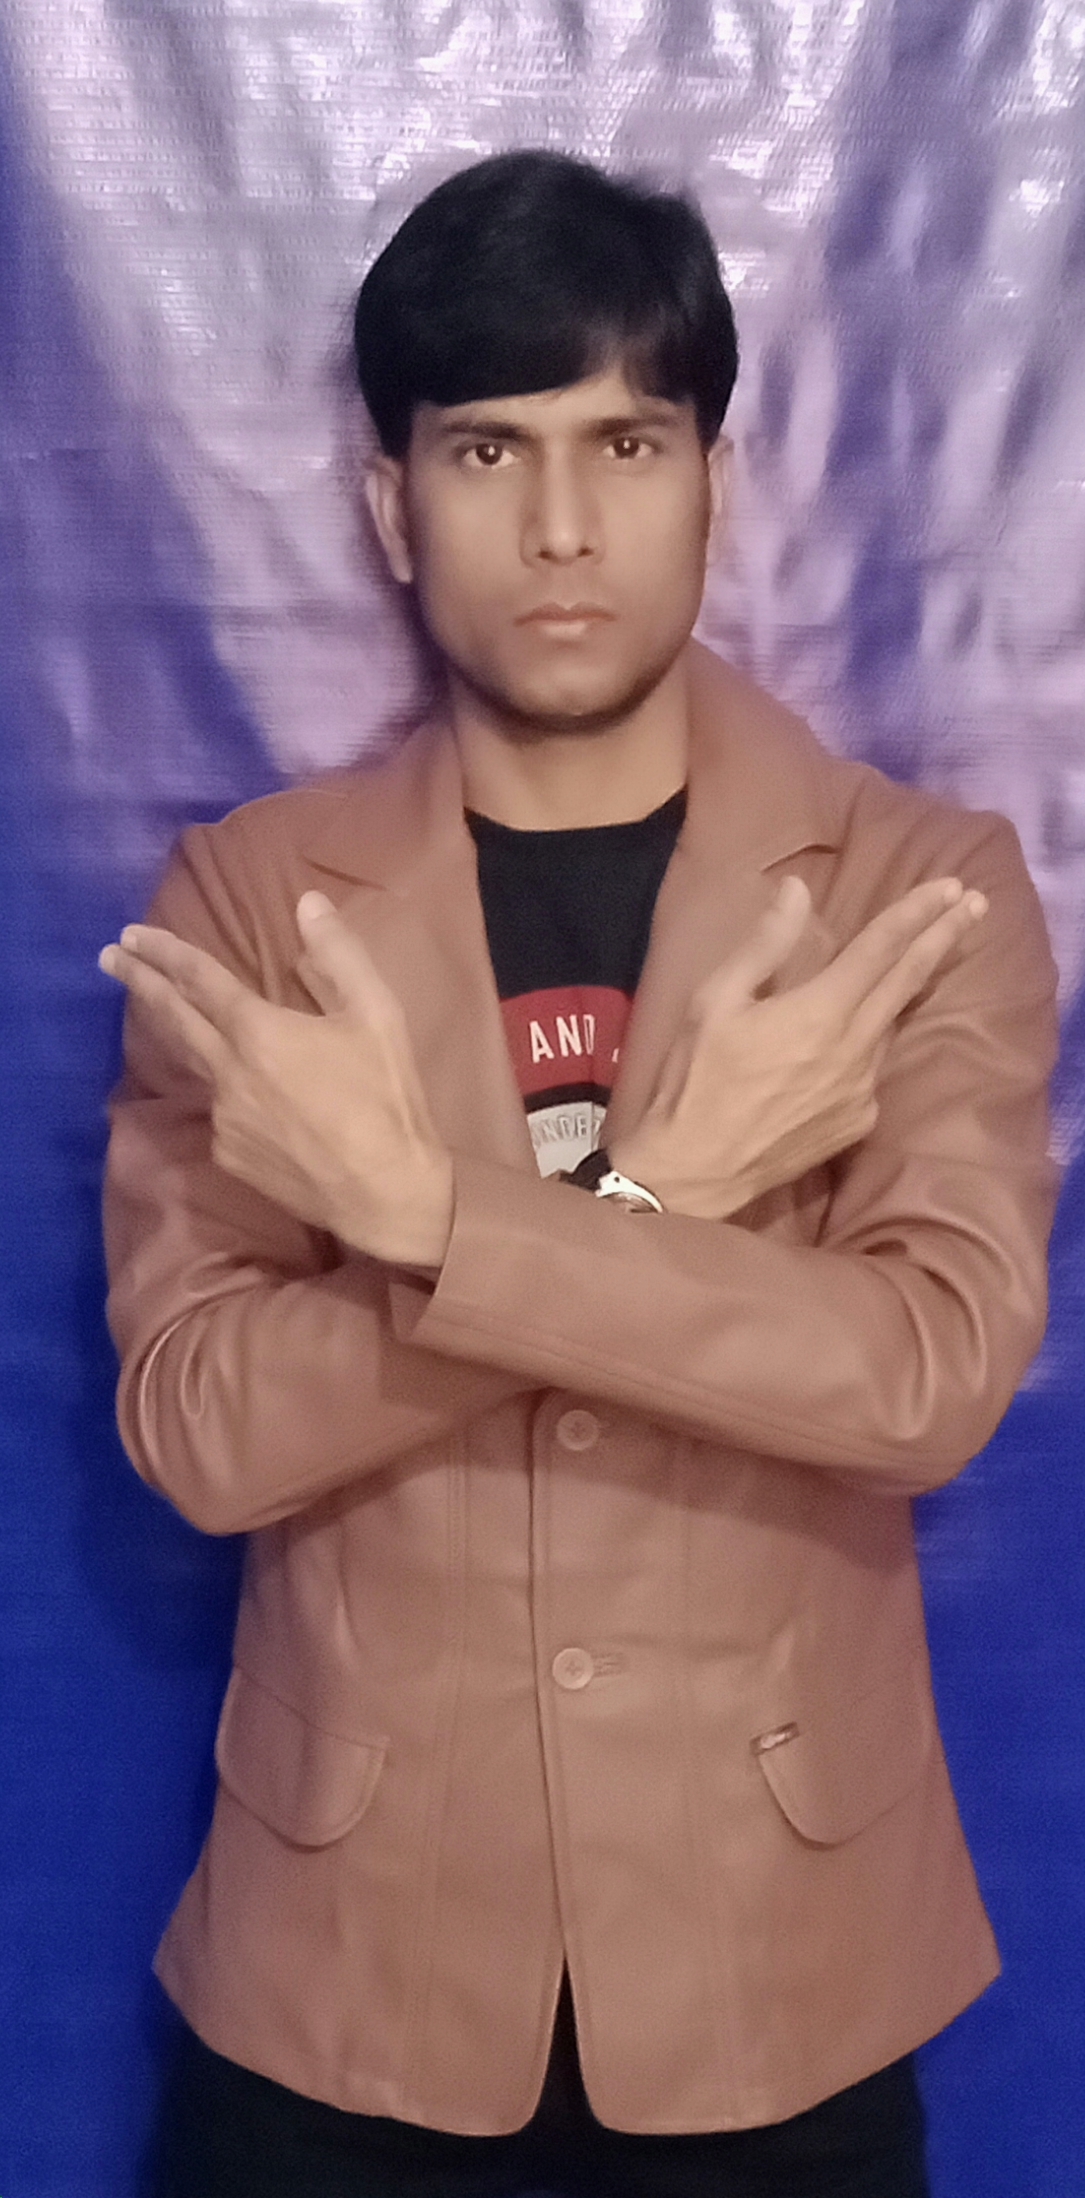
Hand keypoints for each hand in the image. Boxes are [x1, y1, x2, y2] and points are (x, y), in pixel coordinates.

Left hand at [99, 893, 453, 1267]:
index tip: (131, 935)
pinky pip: (223, 1110)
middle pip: (172, 1019)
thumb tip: (306, 903)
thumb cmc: (386, 1099)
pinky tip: (260, 1099)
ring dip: (182, 1035)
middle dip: (138, 982)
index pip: (197, 979)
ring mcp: (222, 1118)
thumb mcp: (377, 1015)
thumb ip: (339, 955)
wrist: (385, 1194)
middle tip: (108, 957)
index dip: (163, 952)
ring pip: (198, 1066)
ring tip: (175, 1016)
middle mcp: (228, 1073)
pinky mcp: (229, 1156)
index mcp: (259, 1032)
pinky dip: (231, 1091)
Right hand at [611, 873, 987, 1219]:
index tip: (952, 886)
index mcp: (820, 1011)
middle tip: (976, 903)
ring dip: (908, 987)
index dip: (918, 912)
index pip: (882, 948)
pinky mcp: (859, 1121)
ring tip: (920, 959)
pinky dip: (871, 1042)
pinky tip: (851, 1039)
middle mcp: (855, 1048)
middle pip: (909, 980)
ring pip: (891, 1025)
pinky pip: (874, 1069)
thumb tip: (798, 891)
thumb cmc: (696, 1080)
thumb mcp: (714, 1001)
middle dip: (944, 936)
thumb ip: (764, 945)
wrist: (696, 1171)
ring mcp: (863, 1089)